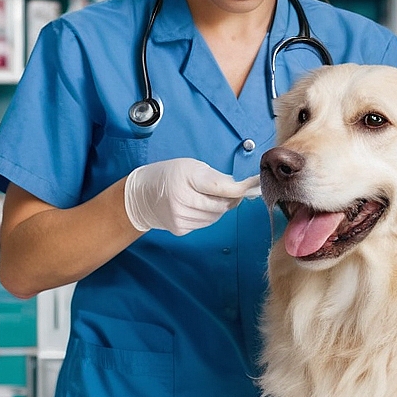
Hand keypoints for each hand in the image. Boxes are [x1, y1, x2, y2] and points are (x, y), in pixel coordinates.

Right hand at [124, 158, 261, 234]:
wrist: (141, 195)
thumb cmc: (169, 175)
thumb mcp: (191, 166)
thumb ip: (215, 177)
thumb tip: (240, 188)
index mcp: (185, 179)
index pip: (221, 187)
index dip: (240, 188)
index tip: (255, 185)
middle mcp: (181, 201)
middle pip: (221, 206)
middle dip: (231, 199)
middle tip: (232, 192)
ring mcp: (180, 218)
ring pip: (215, 217)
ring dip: (219, 208)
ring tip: (209, 197)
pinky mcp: (179, 229)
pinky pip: (205, 224)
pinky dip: (208, 216)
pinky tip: (198, 207)